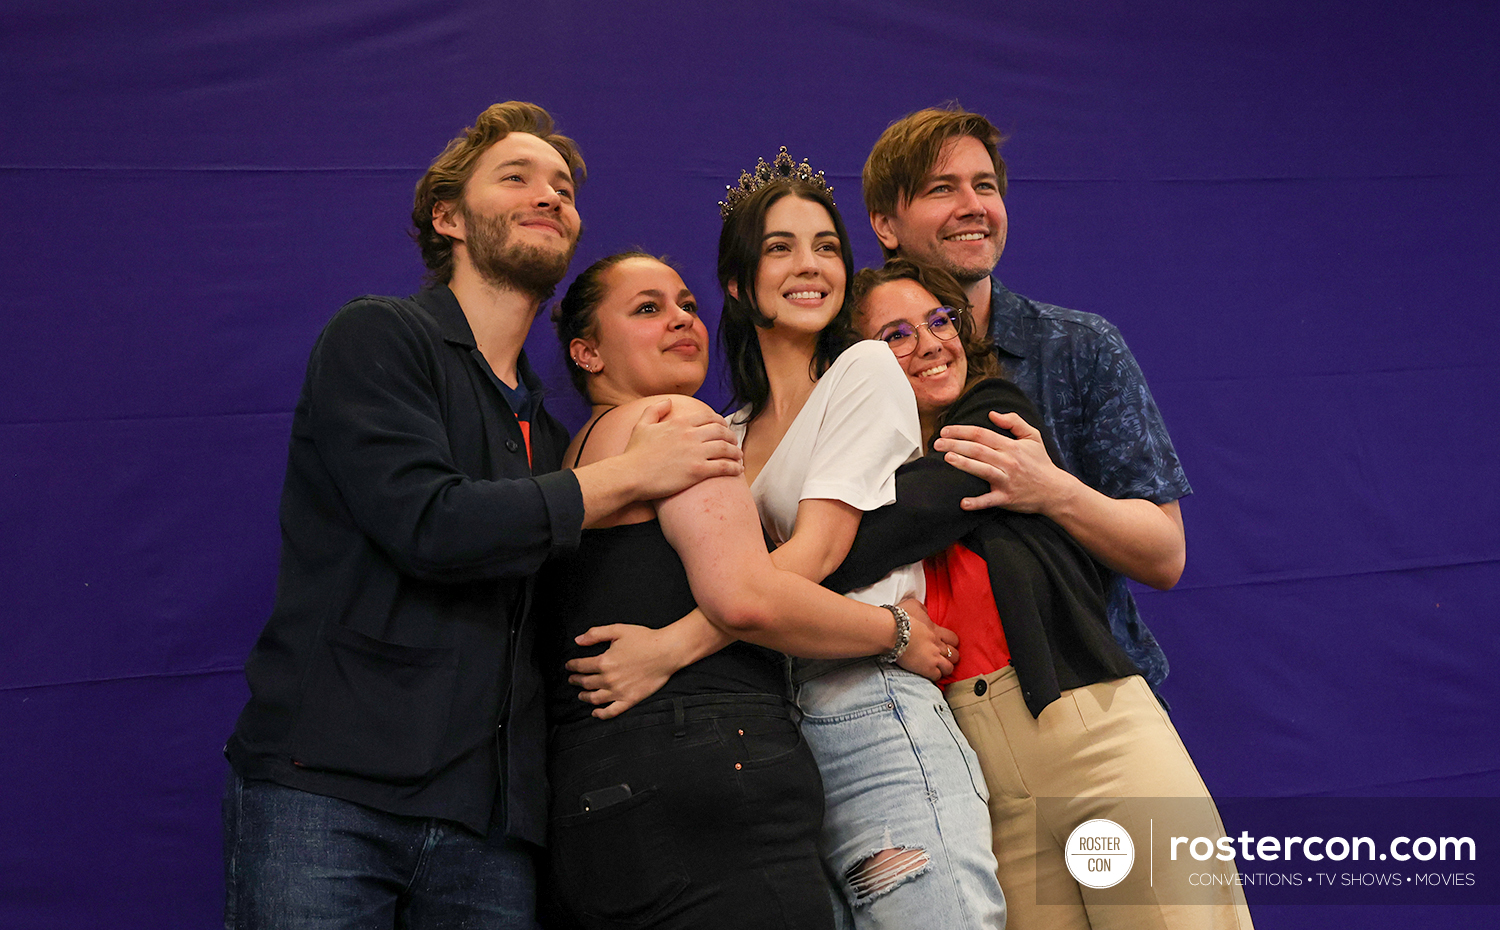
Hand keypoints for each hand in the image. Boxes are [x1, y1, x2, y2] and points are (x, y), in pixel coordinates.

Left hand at [566, 624, 678, 718]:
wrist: (667, 652)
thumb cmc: (644, 639)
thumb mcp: (618, 630)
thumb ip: (596, 634)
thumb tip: (578, 641)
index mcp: (604, 661)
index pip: (581, 666)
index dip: (572, 666)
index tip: (569, 666)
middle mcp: (608, 679)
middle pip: (585, 682)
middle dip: (576, 680)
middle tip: (572, 679)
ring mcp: (619, 692)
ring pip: (594, 698)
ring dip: (584, 697)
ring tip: (580, 694)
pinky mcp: (630, 700)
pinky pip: (611, 711)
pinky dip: (600, 714)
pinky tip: (595, 712)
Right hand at [623, 398, 742, 499]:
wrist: (630, 475)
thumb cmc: (634, 453)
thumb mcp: (642, 425)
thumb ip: (655, 410)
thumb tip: (669, 402)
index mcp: (679, 422)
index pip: (709, 417)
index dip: (720, 422)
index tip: (724, 428)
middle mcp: (690, 435)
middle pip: (721, 431)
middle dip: (731, 437)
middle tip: (734, 443)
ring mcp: (695, 453)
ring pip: (726, 448)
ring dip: (736, 452)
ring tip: (739, 457)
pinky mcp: (697, 471)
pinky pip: (723, 467)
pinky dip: (734, 467)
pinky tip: (737, 470)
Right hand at [895, 597, 958, 681]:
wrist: (891, 631)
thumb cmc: (899, 618)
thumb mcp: (913, 605)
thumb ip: (922, 609)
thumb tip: (925, 611)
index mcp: (936, 631)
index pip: (954, 639)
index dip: (951, 644)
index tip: (944, 645)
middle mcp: (938, 645)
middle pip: (955, 655)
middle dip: (951, 658)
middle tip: (942, 658)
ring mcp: (934, 658)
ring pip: (949, 668)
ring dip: (944, 669)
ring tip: (937, 669)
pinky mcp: (926, 668)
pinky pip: (938, 677)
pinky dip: (934, 676)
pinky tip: (928, 674)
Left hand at [932, 411, 1074, 513]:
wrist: (1055, 490)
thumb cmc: (1040, 463)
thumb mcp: (1033, 436)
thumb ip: (1014, 422)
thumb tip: (992, 414)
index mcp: (1011, 446)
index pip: (982, 434)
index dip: (962, 431)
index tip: (946, 431)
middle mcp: (1007, 461)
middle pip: (977, 450)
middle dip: (955, 445)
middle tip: (937, 443)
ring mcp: (1007, 480)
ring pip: (982, 470)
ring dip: (964, 464)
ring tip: (946, 458)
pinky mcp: (1007, 498)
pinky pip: (990, 501)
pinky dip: (977, 502)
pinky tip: (963, 502)